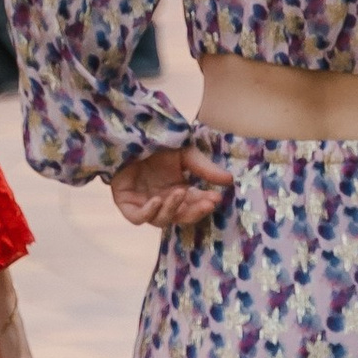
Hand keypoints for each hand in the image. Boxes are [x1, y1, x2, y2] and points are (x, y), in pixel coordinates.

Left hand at [109, 143, 233, 228]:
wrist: (130, 136)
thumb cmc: (157, 145)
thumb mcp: (185, 155)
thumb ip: (205, 169)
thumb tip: (230, 180)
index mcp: (177, 192)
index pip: (193, 205)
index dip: (204, 204)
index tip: (216, 199)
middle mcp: (162, 202)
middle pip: (180, 217)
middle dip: (194, 211)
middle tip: (207, 202)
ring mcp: (144, 204)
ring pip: (160, 220)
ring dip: (172, 209)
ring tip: (180, 192)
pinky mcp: (126, 204)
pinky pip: (138, 218)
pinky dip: (149, 212)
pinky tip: (158, 200)